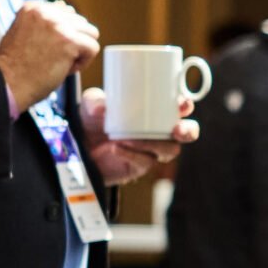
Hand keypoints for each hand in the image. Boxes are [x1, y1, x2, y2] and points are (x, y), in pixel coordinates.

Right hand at [0, 0, 99, 114]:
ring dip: (79, 52)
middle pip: (81, 23)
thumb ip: (43, 21)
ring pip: (90, 34)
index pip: (66, 14)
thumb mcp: (22, 33)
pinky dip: (82, 63)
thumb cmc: (15, 66)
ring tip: (59, 63)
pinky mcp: (69, 41)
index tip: (45, 49)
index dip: (61, 36)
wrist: (8, 84)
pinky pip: (92, 48)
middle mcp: (45, 12)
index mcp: (33, 8)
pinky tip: (64, 69)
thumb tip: (67, 9)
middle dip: (72, 43)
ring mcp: (58, 25)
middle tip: (52, 58)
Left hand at [78, 87, 195, 186]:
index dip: (186, 105)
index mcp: (156, 112)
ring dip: (153, 143)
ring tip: (127, 138)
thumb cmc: (92, 120)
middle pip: (187, 133)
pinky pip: (145, 162)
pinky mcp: (141, 166)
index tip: (183, 103)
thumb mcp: (91, 104)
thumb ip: (95, 101)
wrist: (80, 147)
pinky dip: (132, 154)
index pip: (179, 107)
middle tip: (177, 130)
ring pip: (169, 150)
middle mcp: (160, 131)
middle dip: (188, 131)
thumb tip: (101, 108)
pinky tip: (116, 148)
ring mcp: (152, 150)